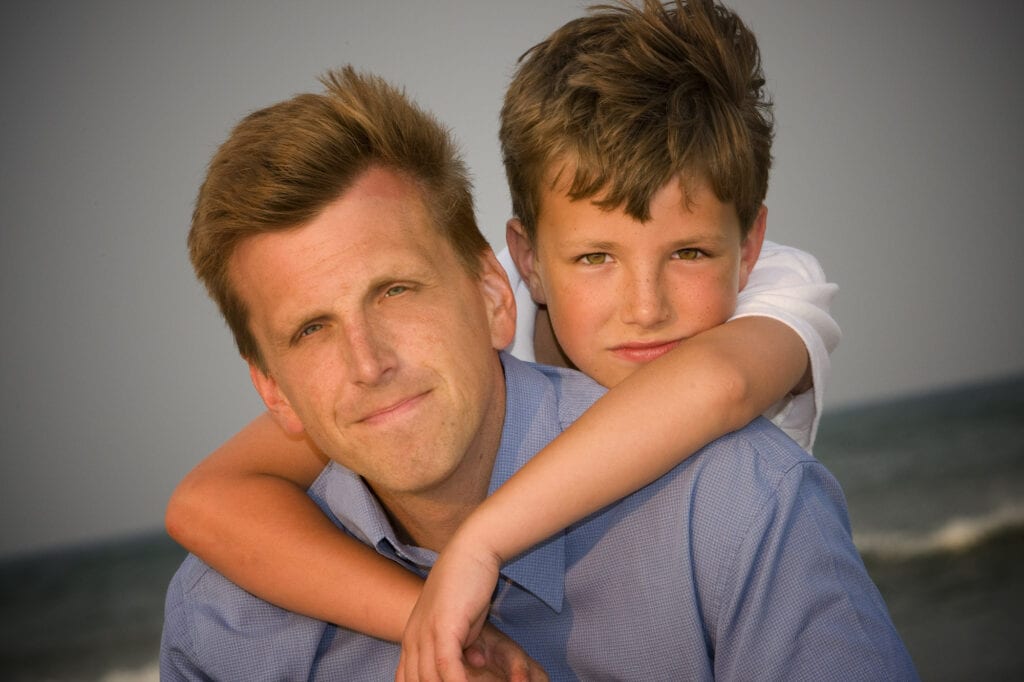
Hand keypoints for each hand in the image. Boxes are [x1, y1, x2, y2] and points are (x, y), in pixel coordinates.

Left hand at [397, 536, 537, 680]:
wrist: (472, 551)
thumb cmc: (469, 584)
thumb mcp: (463, 622)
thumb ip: (464, 645)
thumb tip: (475, 663)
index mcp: (413, 637)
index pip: (407, 678)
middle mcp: (413, 637)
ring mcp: (425, 632)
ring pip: (430, 679)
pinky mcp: (443, 626)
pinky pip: (445, 665)